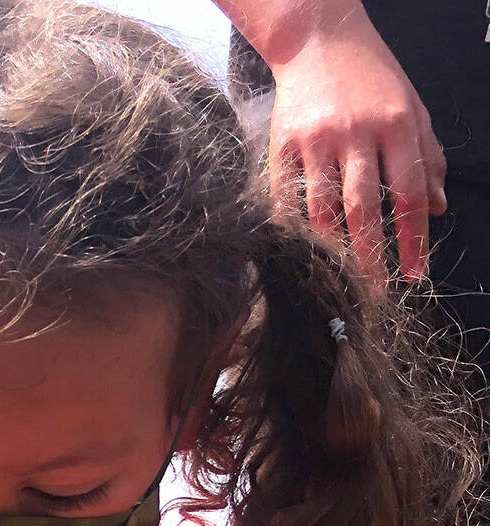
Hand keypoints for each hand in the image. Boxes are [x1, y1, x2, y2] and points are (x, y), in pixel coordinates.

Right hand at [266, 22, 445, 289]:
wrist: (318, 41)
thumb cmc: (371, 78)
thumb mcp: (411, 108)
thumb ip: (428, 156)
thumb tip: (436, 208)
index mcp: (395, 124)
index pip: (409, 193)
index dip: (413, 239)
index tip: (415, 274)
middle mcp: (355, 132)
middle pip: (364, 209)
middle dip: (371, 257)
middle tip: (375, 291)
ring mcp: (315, 140)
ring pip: (322, 210)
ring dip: (332, 249)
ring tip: (340, 272)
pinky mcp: (282, 146)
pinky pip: (286, 201)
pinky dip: (295, 230)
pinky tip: (306, 248)